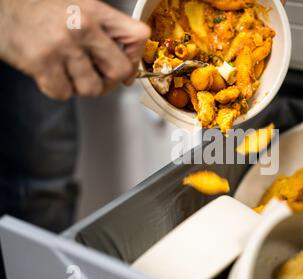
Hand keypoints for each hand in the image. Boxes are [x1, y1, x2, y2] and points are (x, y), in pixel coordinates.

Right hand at [0, 0, 148, 99]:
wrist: (2, 9)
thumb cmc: (41, 9)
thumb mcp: (80, 8)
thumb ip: (108, 33)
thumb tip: (128, 74)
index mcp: (95, 11)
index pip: (138, 36)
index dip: (134, 57)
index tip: (126, 65)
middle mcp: (82, 27)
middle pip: (120, 70)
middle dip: (110, 80)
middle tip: (98, 76)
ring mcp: (62, 46)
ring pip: (92, 88)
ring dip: (82, 86)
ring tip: (69, 71)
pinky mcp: (42, 63)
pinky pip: (64, 93)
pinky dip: (59, 89)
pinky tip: (51, 73)